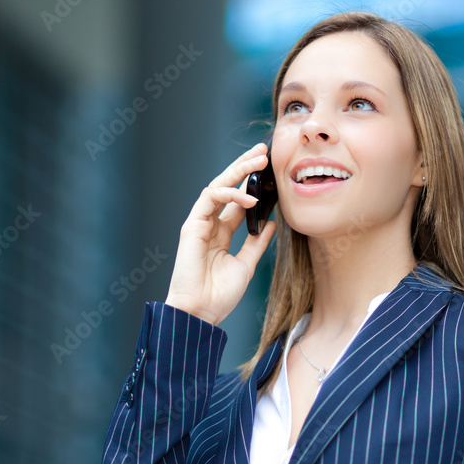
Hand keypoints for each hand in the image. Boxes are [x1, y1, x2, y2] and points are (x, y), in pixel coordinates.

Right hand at [165, 142, 276, 325]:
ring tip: (260, 162)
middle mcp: (209, 225)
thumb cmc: (219, 295)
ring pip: (217, 185)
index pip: (237, 201)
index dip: (253, 185)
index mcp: (221, 234)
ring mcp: (199, 223)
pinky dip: (229, 194)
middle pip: (227, 187)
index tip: (271, 171)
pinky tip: (249, 199)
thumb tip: (270, 223)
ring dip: (238, 171)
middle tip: (263, 151)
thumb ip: (256, 243)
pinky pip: (209, 198)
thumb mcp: (246, 265)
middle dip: (244, 167)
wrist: (200, 312)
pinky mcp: (191, 225)